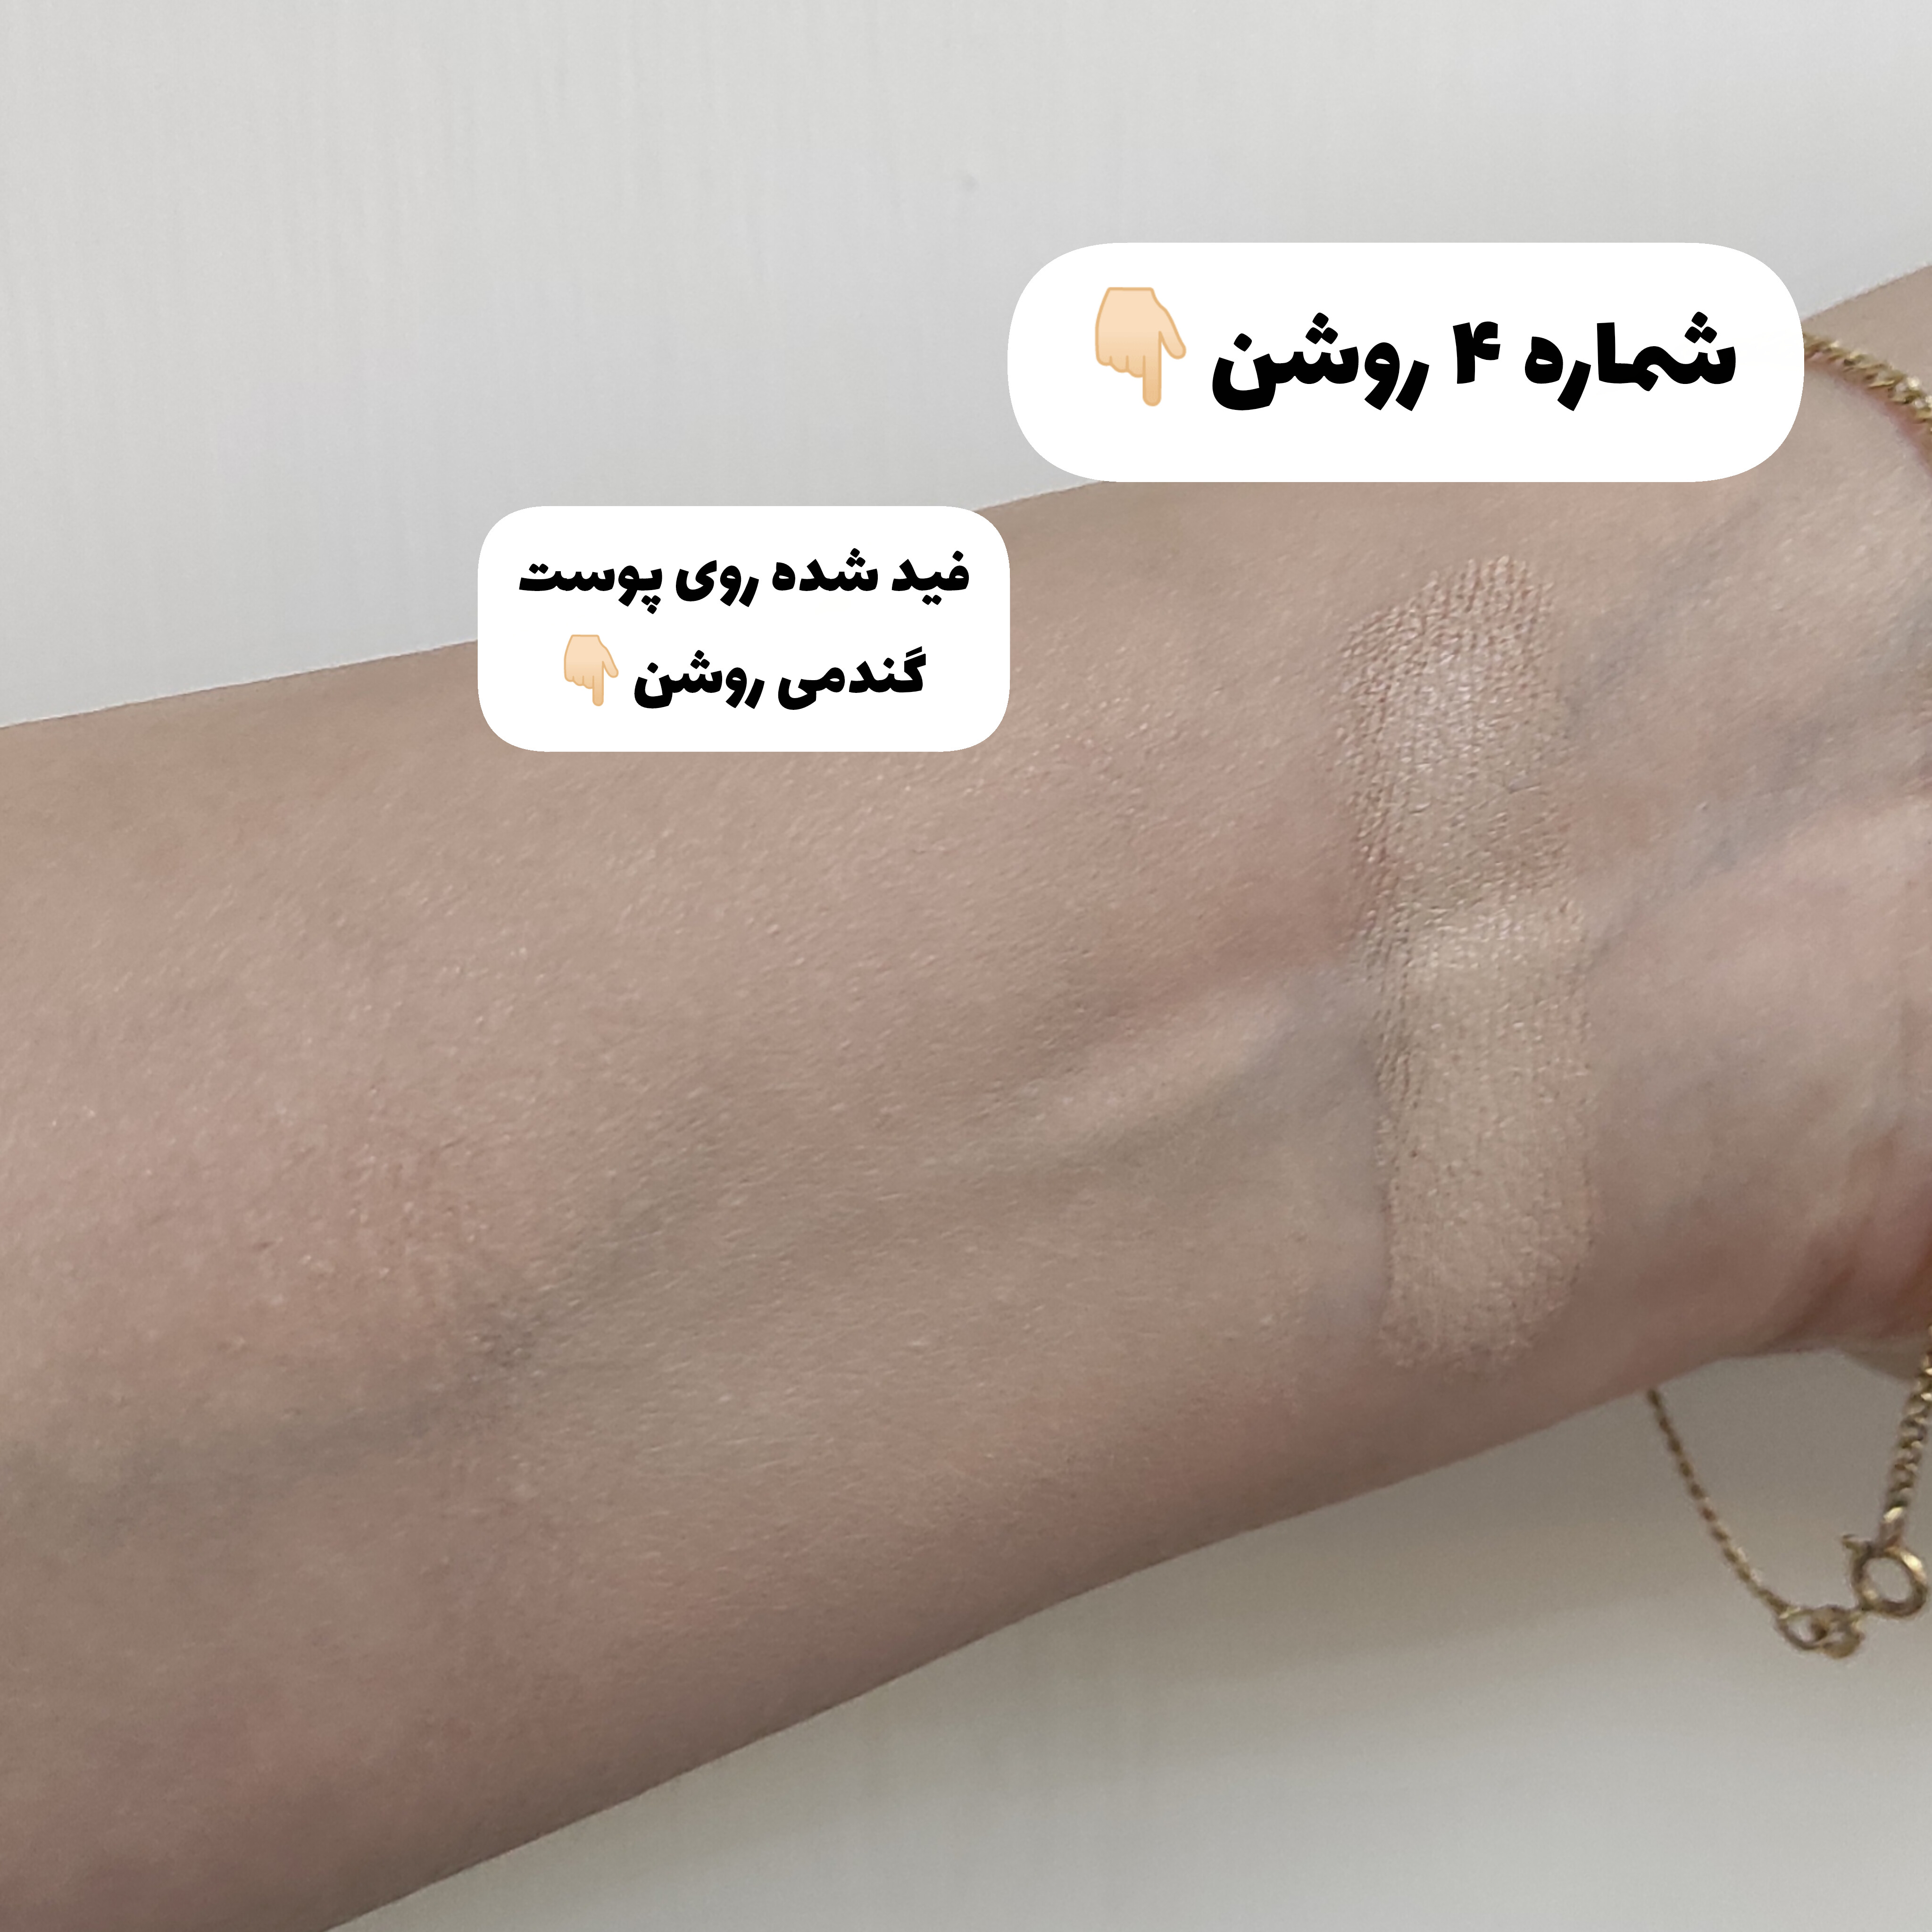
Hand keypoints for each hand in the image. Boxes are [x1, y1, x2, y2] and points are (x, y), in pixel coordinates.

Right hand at [562, 632, 617, 704]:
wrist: (579, 636)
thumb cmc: (593, 646)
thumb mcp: (604, 654)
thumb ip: (610, 666)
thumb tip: (614, 675)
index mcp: (596, 669)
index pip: (597, 686)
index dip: (598, 696)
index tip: (598, 704)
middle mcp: (586, 671)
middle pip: (587, 685)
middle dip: (589, 679)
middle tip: (588, 668)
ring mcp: (576, 670)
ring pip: (579, 682)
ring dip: (580, 676)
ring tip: (581, 664)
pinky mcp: (568, 668)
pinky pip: (570, 678)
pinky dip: (572, 674)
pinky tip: (574, 665)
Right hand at [1095, 286, 1184, 404]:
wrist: (1121, 291)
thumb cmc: (1144, 306)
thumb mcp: (1162, 319)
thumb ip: (1171, 339)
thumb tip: (1179, 354)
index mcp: (1149, 344)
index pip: (1151, 372)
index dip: (1152, 389)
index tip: (1152, 403)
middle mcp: (1133, 348)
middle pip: (1135, 371)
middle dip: (1136, 361)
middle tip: (1135, 341)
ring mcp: (1117, 348)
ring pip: (1120, 366)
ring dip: (1122, 356)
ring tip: (1124, 336)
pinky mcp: (1102, 346)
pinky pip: (1106, 360)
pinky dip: (1109, 352)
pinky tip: (1113, 336)